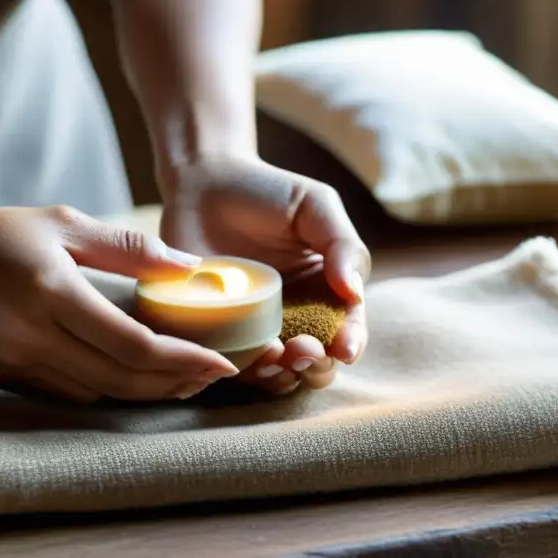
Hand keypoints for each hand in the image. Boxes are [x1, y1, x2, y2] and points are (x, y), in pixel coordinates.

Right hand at [0, 205, 239, 401]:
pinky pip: (74, 394)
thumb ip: (125, 247)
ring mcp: (21, 367)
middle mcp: (37, 340)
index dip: (184, 360)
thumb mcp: (58, 224)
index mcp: (53, 294)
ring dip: (149, 391)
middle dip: (177, 383)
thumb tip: (188, 265)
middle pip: (124, 381)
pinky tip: (136, 376)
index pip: (133, 345)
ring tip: (186, 376)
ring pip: (102, 394)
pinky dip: (113, 389)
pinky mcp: (11, 381)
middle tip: (215, 375)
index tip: (222, 362)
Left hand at [161, 156, 369, 394]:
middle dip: (316, 366)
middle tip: (304, 350)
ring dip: (281, 376)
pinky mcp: (217, 332)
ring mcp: (254, 329)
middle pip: (317, 362)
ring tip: (276, 356)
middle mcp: (294, 318)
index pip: (348, 329)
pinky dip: (240, 367)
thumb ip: (342, 245)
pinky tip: (243, 355)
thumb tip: (354, 293)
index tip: (344, 347)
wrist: (203, 181)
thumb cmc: (266, 191)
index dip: (350, 344)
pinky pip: (231, 362)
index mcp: (325, 293)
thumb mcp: (315, 207)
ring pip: (277, 373)